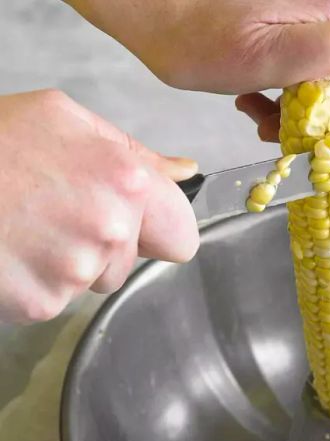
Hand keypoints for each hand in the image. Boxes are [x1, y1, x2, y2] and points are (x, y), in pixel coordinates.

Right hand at [0, 90, 198, 323]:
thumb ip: (135, 153)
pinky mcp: (42, 303)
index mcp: (125, 182)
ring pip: (95, 281)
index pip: (181, 237)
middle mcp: (109, 232)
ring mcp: (75, 273)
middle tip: (58, 213)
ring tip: (29, 227)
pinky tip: (14, 249)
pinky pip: (56, 299)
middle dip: (106, 244)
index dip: (159, 231)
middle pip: (131, 260)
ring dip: (72, 263)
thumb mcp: (64, 121)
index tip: (135, 223)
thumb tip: (185, 172)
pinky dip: (37, 281)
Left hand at [67, 0, 329, 136]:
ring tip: (269, 125)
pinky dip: (291, 98)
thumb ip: (318, 53)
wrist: (151, 5)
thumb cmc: (194, 36)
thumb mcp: (257, 56)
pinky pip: (310, 72)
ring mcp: (314, 18)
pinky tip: (259, 105)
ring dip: (311, 115)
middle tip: (305, 145)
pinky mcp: (295, 27)